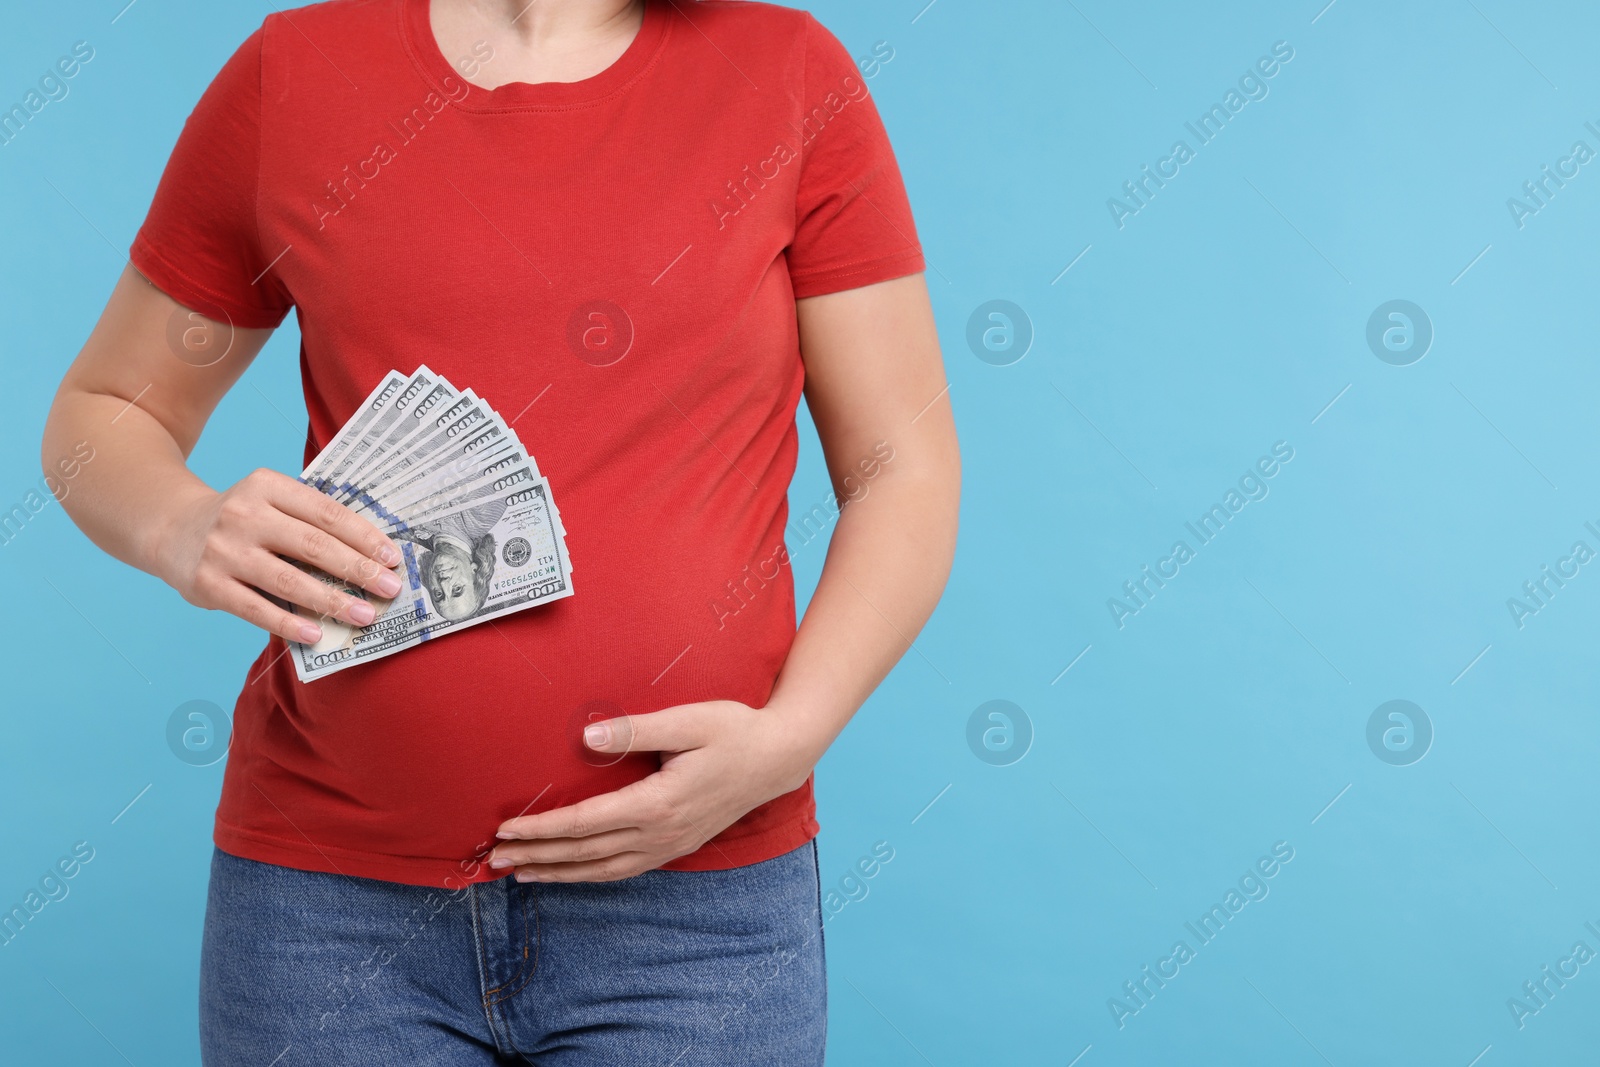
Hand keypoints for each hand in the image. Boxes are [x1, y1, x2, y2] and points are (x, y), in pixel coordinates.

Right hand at [155, 467, 404, 644]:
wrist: (170, 527)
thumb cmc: (240, 519)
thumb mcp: (269, 501)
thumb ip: (309, 520)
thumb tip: (370, 556)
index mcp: (267, 486)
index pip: (326, 513)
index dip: (364, 537)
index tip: (392, 558)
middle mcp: (243, 514)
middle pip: (313, 545)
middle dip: (358, 570)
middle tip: (390, 588)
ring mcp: (223, 549)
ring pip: (288, 580)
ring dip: (332, 600)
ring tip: (364, 615)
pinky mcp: (208, 583)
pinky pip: (256, 609)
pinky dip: (288, 623)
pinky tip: (317, 632)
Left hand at [488, 700, 819, 881]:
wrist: (778, 757)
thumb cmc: (734, 731)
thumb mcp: (688, 721)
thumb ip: (635, 731)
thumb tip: (585, 740)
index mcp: (658, 803)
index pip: (584, 823)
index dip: (542, 828)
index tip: (506, 828)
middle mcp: (661, 833)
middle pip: (585, 852)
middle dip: (537, 855)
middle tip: (494, 857)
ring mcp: (670, 844)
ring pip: (602, 870)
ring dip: (559, 872)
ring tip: (521, 873)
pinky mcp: (677, 845)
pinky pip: (624, 870)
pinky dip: (590, 875)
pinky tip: (571, 873)